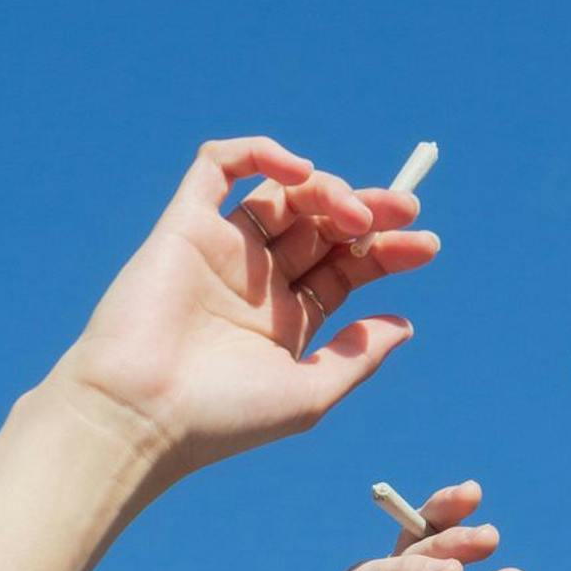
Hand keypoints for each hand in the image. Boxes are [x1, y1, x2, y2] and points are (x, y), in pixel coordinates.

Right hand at [47, 136, 439, 479]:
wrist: (144, 413)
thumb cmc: (225, 417)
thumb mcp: (311, 393)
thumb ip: (357, 355)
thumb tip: (404, 324)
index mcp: (289, 322)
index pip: (347, 269)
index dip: (389, 252)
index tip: (426, 244)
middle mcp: (259, 283)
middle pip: (324, 227)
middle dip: (369, 214)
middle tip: (405, 210)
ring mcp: (223, 251)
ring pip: (285, 194)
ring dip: (328, 189)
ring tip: (355, 215)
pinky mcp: (184, 225)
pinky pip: (218, 167)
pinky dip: (258, 152)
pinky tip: (297, 169)